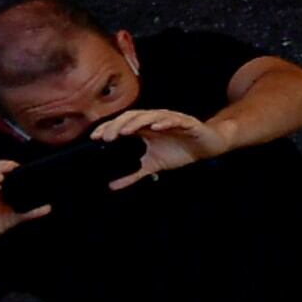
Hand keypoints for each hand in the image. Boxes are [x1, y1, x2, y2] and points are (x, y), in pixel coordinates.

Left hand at [91, 105, 216, 174]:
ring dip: (136, 122)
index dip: (108, 128)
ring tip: (125, 131)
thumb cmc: (180, 151)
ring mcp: (170, 120)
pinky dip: (164, 122)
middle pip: (132, 117)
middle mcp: (155, 121)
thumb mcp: (153, 164)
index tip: (93, 138)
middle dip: (118, 125)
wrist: (208, 146)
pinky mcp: (187, 122)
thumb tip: (112, 186)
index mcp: (145, 128)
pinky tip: (155, 127)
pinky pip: (174, 120)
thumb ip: (134, 174)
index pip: (122, 124)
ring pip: (150, 115)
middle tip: (106, 137)